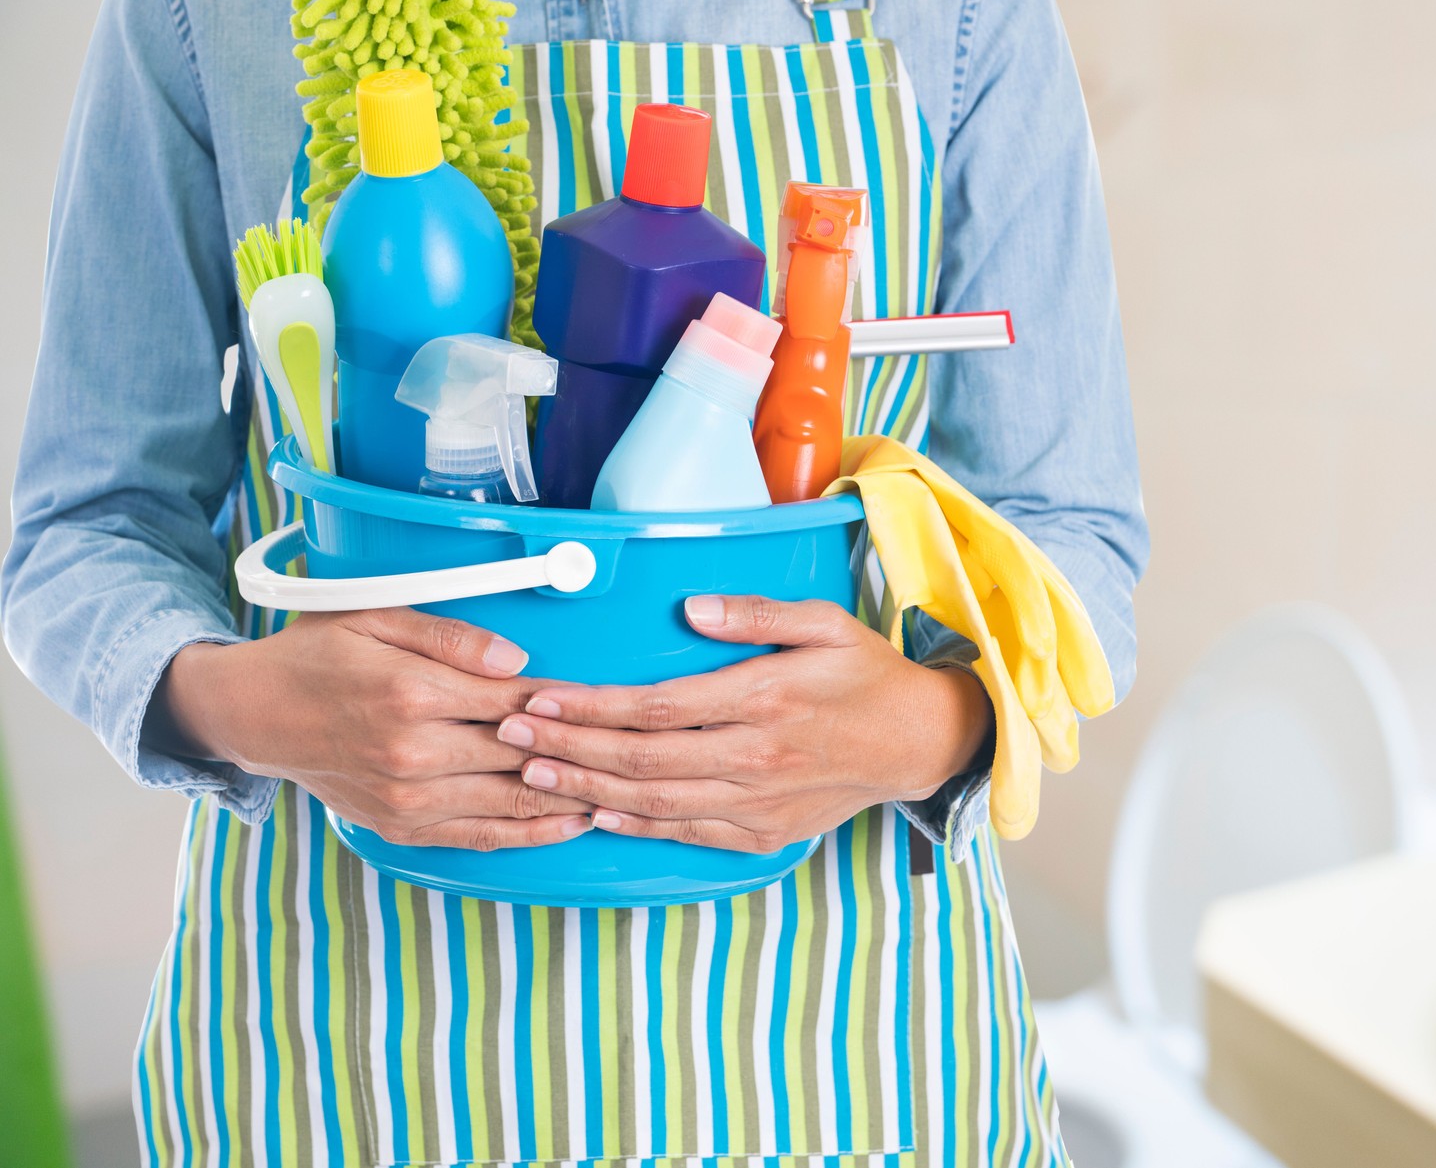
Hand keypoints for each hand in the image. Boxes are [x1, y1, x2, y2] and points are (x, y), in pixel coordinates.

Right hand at [157, 609, 594, 849]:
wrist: (255, 714)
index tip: (610, 702)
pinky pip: (481, 836)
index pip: (516, 701)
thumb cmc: (318, 655)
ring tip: (624, 787)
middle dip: (582, 752)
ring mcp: (407, 799)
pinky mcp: (401, 828)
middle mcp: (412, 753)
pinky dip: (532, 833)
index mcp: (411, 694)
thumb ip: (452, 638)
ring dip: (571, 798)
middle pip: (522, 755)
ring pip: (511, 803)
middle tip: (636, 748)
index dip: (569, 704)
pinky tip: (573, 823)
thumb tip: (518, 662)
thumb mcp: (377, 617)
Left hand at [494, 595, 991, 852]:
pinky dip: (636, 825)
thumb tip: (691, 610)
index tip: (542, 697)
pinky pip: (688, 832)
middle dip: (567, 747)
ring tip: (532, 772)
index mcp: (766, 698)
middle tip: (509, 733)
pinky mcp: (764, 833)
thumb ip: (756, 614)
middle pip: (641, 760)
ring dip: (586, 789)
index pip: (658, 708)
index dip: (592, 707)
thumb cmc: (868, 675)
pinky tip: (595, 811)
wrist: (918, 742)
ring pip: (655, 803)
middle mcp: (756, 756)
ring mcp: (759, 802)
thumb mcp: (825, 622)